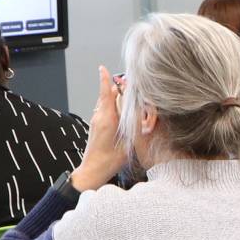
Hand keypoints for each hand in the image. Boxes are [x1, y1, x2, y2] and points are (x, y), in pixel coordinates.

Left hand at [72, 66, 129, 191]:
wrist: (93, 171)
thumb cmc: (110, 160)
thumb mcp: (129, 142)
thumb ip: (137, 126)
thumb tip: (147, 114)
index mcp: (107, 118)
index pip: (106, 93)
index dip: (105, 79)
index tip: (103, 68)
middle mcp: (99, 116)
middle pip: (108, 95)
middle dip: (118, 88)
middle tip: (131, 85)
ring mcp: (95, 120)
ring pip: (105, 102)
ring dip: (115, 98)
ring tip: (129, 99)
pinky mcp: (95, 125)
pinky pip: (104, 110)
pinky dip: (112, 106)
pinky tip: (122, 114)